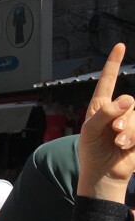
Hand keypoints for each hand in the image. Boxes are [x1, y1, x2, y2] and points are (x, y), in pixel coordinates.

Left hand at [77, 43, 134, 201]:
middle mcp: (117, 111)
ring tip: (118, 143)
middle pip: (128, 102)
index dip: (113, 64)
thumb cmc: (92, 152)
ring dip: (128, 131)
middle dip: (121, 118)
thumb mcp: (90, 130)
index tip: (120, 46)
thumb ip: (105, 113)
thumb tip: (127, 100)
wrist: (104, 173)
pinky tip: (127, 147)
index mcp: (100, 107)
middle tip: (113, 133)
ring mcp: (131, 122)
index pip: (107, 81)